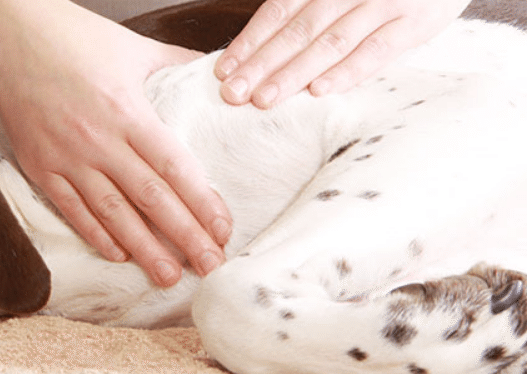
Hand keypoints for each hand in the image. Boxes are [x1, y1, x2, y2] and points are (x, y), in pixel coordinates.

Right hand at [0, 3, 231, 285]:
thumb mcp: (137, 48)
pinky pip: (71, 208)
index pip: (174, 168)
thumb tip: (221, 76)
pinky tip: (119, 254)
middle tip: (210, 266)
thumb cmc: (77, 38)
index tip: (222, 230)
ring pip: (111, 213)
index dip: (201, 203)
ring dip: (142, 249)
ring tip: (167, 276)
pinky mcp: (39, 165)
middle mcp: (98, 140)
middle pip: (149, 199)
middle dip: (183, 237)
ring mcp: (66, 156)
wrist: (13, 34)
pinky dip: (95, 234)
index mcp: (128, 112)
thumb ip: (179, 66)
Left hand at [215, 0, 470, 107]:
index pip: (279, 11)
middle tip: (234, 94)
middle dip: (262, 64)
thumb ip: (310, 10)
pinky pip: (376, 51)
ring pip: (330, 42)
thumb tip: (262, 52)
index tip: (224, 70)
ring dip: (294, 73)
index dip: (250, 41)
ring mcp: (384, 3)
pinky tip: (319, 91)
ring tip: (265, 99)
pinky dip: (347, 71)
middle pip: (298, 30)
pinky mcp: (415, 23)